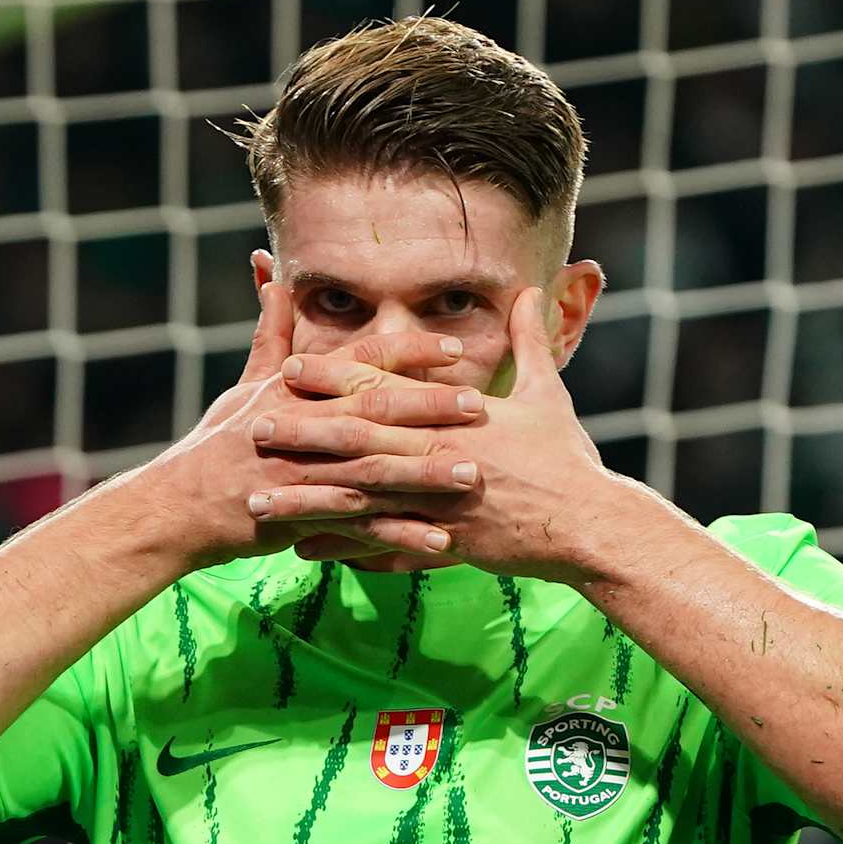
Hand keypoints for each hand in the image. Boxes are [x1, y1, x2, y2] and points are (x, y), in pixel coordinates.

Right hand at [142, 282, 487, 567]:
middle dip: (430, 407)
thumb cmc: (216, 444)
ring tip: (472, 476)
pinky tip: (442, 541)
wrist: (179, 506)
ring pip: (374, 470)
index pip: (360, 361)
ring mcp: (304, 472)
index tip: (454, 345)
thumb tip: (272, 278)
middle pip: (375, 410)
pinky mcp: (303, 516)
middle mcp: (304, 425)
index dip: (408, 351)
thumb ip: (272, 336)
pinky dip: (400, 535)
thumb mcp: (246, 386)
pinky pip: (360, 528)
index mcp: (297, 390)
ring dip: (425, 475)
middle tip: (480, 406)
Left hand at [247, 286, 617, 581]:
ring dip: (306, 501)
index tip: (288, 367)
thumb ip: (530, 342)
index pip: (383, 389)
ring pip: (360, 500)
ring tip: (260, 504)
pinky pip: (383, 548)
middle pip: (358, 441)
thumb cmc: (568, 459)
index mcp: (457, 416)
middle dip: (302, 434)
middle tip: (251, 427)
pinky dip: (343, 551)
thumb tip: (529, 291)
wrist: (590, 524)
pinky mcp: (446, 544)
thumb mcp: (550, 393)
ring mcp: (440, 503)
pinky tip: (304, 552)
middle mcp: (440, 456)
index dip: (333, 377)